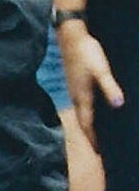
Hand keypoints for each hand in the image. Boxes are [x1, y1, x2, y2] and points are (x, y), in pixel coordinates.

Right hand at [57, 19, 122, 144]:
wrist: (71, 37)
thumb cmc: (87, 53)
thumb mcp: (101, 71)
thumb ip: (110, 88)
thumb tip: (119, 104)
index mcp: (82, 97)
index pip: (87, 124)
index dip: (93, 139)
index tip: (99, 152)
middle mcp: (76, 97)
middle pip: (83, 122)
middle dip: (90, 136)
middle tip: (98, 148)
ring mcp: (73, 90)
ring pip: (81, 113)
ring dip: (88, 125)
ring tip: (96, 134)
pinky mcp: (74, 83)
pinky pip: (81, 104)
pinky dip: (86, 113)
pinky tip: (93, 111)